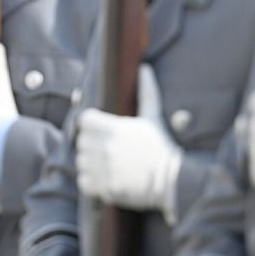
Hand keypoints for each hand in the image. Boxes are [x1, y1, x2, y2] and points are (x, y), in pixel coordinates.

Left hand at [76, 64, 181, 217]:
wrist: (173, 181)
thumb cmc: (162, 147)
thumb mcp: (154, 118)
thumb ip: (146, 93)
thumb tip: (144, 68)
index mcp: (115, 128)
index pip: (84, 120)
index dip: (90, 125)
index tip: (99, 130)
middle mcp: (106, 147)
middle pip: (81, 141)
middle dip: (90, 144)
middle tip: (105, 149)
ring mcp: (104, 169)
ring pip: (81, 162)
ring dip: (90, 164)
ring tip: (107, 165)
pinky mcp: (104, 187)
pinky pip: (83, 182)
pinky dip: (91, 182)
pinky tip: (105, 179)